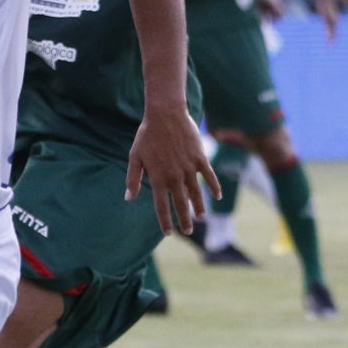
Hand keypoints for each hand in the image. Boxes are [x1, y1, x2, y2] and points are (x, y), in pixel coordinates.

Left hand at [125, 104, 220, 236]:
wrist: (165, 114)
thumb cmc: (147, 134)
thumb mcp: (135, 156)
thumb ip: (132, 179)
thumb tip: (128, 198)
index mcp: (157, 177)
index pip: (161, 206)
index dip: (165, 221)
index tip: (168, 232)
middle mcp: (174, 176)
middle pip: (180, 203)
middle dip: (184, 219)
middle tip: (188, 231)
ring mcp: (189, 168)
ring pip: (196, 193)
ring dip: (199, 207)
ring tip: (201, 218)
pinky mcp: (200, 158)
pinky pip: (209, 176)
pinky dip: (214, 187)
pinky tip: (218, 196)